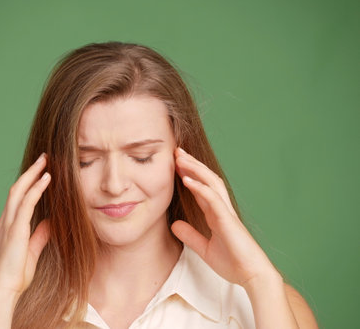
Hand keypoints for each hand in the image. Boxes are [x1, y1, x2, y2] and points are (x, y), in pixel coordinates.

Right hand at [0, 153, 50, 300]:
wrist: (5, 289)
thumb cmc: (16, 273)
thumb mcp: (33, 250)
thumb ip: (40, 235)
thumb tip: (50, 223)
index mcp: (9, 225)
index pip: (19, 197)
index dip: (29, 182)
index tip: (41, 171)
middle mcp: (6, 220)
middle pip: (17, 188)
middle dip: (30, 171)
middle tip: (44, 158)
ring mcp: (9, 223)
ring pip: (19, 191)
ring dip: (33, 174)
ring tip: (45, 161)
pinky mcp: (15, 229)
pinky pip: (27, 203)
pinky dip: (37, 188)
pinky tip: (47, 178)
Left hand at [171, 147, 279, 287]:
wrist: (252, 276)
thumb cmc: (233, 262)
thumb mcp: (204, 249)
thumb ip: (191, 235)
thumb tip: (174, 225)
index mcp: (217, 214)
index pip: (201, 188)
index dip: (189, 175)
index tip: (175, 165)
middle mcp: (221, 209)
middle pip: (206, 179)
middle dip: (192, 164)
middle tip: (176, 151)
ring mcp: (226, 212)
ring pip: (211, 182)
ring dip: (195, 168)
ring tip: (180, 158)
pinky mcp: (228, 219)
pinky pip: (213, 198)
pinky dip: (200, 187)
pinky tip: (187, 179)